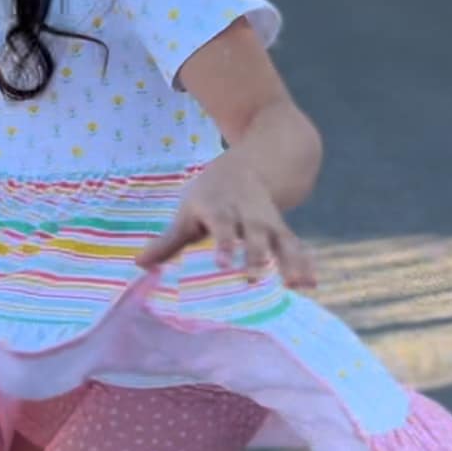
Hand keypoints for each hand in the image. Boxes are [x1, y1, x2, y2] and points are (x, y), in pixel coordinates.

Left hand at [136, 155, 317, 289]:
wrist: (255, 164)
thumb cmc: (212, 196)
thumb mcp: (188, 211)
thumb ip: (168, 242)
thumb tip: (139, 264)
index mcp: (221, 208)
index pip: (222, 226)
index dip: (223, 244)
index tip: (222, 264)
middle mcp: (248, 214)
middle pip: (255, 234)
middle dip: (256, 256)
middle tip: (254, 279)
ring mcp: (270, 222)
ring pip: (281, 241)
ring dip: (289, 262)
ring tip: (295, 285)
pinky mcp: (284, 231)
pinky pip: (297, 247)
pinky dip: (305, 264)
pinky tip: (312, 285)